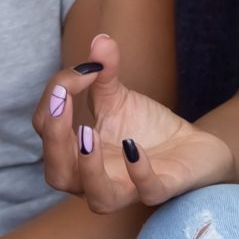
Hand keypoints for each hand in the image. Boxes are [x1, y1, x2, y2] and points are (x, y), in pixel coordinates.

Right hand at [33, 33, 235, 211]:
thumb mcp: (119, 97)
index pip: (47, 130)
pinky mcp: (162, 189)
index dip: (54, 98)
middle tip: (62, 100)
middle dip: (54, 138)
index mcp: (76, 154)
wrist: (192, 145)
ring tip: (86, 134)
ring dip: (88, 167)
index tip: (82, 69)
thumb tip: (100, 40)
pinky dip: (138, 171)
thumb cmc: (145, 126)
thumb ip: (104, 72)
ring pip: (99, 198)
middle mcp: (95, 177)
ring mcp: (129, 188)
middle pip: (58, 174)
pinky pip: (147, 192)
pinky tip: (133, 146)